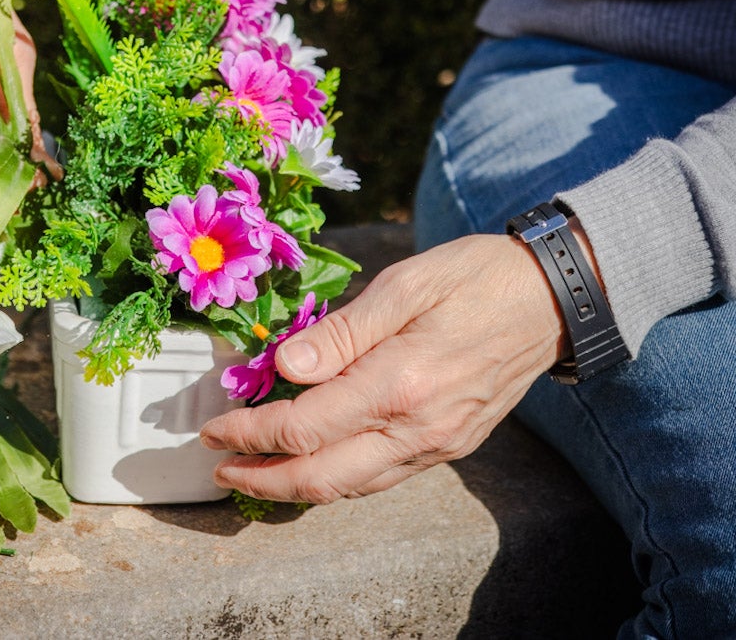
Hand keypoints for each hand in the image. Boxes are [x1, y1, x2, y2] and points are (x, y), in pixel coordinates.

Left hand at [199, 232, 574, 503]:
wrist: (552, 300)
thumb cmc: (475, 278)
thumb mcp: (404, 285)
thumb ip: (340, 332)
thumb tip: (283, 366)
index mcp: (402, 382)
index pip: (304, 426)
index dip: (249, 433)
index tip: (213, 428)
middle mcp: (419, 428)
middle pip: (322, 477)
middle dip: (261, 479)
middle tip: (219, 470)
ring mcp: (438, 445)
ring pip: (351, 488)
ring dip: (294, 487)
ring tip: (252, 474)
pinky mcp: (450, 447)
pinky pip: (381, 478)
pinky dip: (336, 480)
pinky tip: (310, 465)